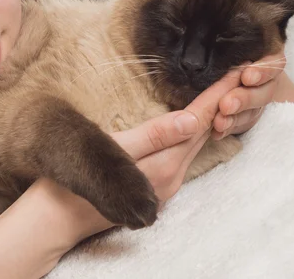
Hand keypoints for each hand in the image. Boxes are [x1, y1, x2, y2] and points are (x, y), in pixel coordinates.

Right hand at [61, 68, 242, 243]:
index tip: (235, 73)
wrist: (58, 219)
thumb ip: (154, 136)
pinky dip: (190, 134)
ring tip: (220, 93)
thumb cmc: (77, 182)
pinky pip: (181, 155)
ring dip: (207, 119)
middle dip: (219, 104)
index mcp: (163, 167)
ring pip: (192, 146)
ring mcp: (164, 187)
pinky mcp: (155, 188)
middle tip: (235, 75)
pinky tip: (190, 123)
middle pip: (201, 135)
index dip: (217, 96)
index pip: (198, 124)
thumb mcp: (113, 152)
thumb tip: (192, 119)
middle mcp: (171, 179)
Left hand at [211, 0, 293, 140]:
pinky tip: (215, 129)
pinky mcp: (243, 108)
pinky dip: (230, 126)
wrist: (222, 51)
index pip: (272, 60)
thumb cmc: (231, 16)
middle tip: (225, 101)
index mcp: (264, 46)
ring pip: (252, 108)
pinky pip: (241, 122)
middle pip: (263, 90)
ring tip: (218, 116)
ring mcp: (253, 92)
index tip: (248, 75)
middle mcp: (262, 72)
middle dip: (247, 96)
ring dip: (237, 113)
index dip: (264, 70)